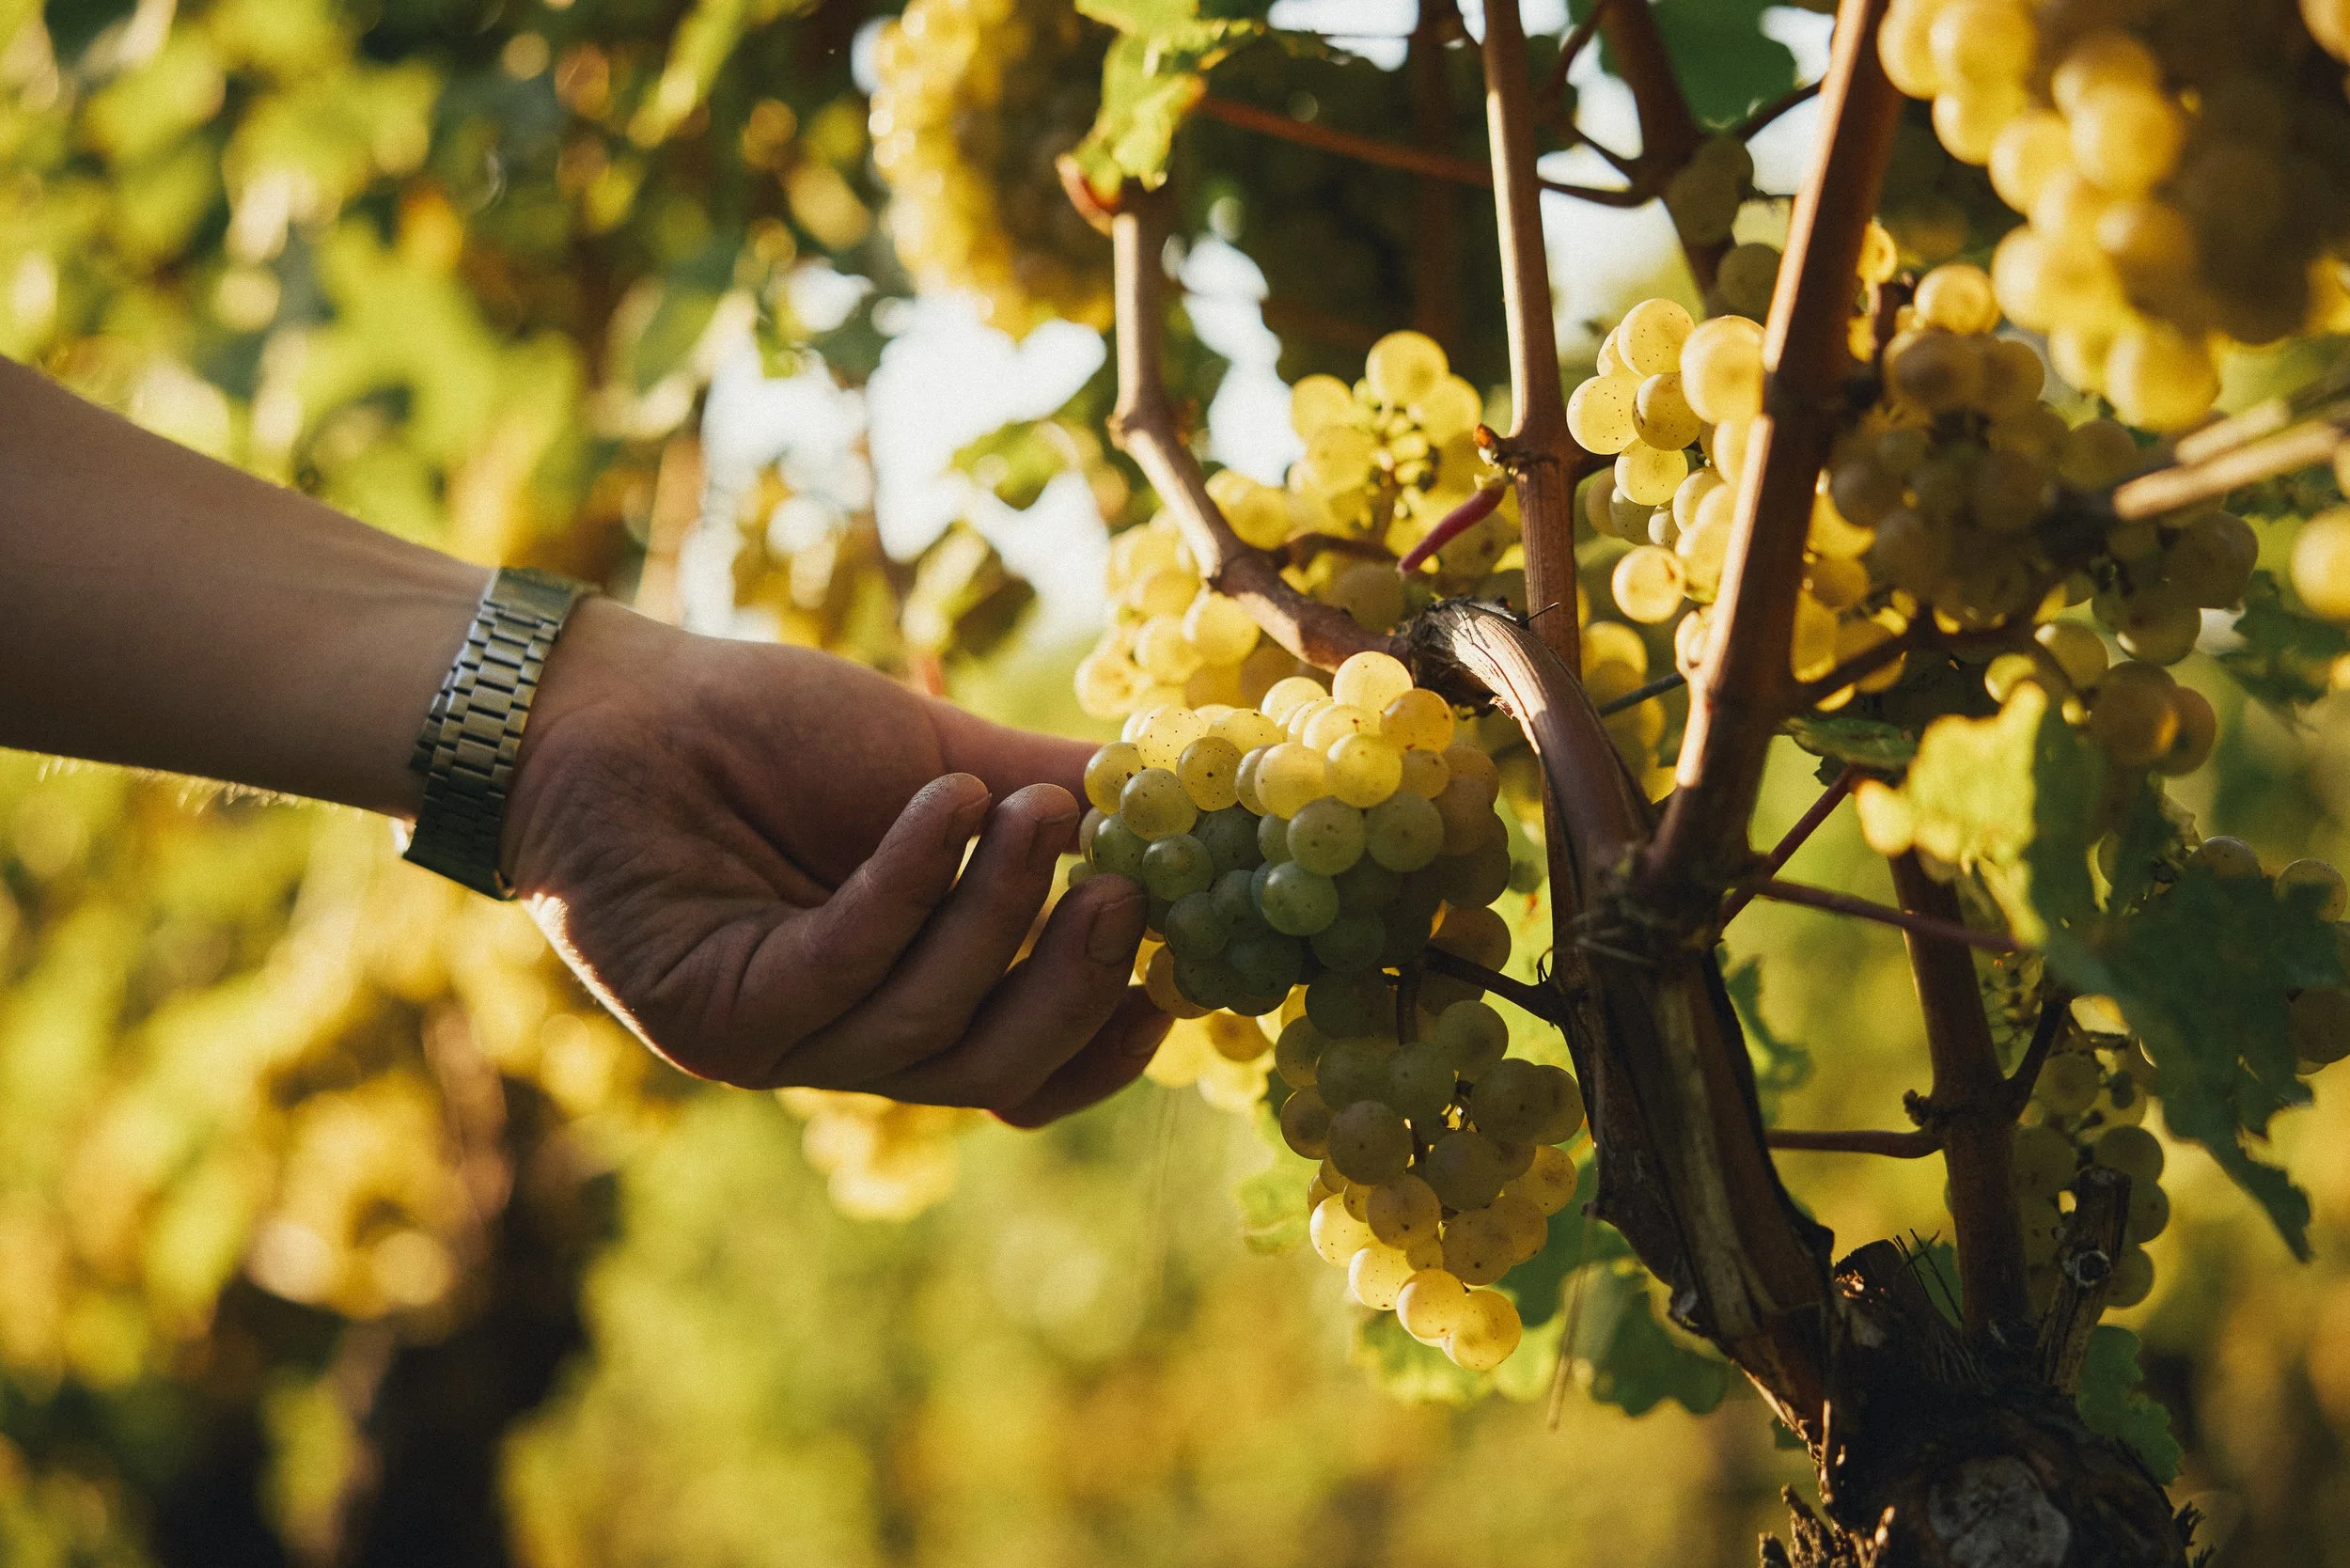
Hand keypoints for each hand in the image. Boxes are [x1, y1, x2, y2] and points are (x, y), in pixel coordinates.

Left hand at [501, 600, 1168, 1125]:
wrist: (613, 703)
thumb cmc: (770, 733)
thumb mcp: (945, 760)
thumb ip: (1052, 794)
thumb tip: (1186, 790)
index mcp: (908, 1000)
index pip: (1023, 1069)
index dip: (1103, 1042)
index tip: (1173, 978)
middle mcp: (846, 1043)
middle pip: (990, 1071)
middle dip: (1071, 987)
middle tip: (1127, 895)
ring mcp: (776, 1044)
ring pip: (925, 1026)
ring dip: (996, 914)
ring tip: (1028, 812)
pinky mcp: (712, 1019)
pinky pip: (839, 972)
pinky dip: (906, 887)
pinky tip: (944, 804)